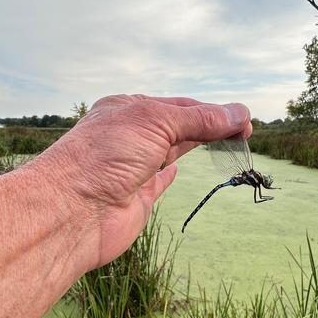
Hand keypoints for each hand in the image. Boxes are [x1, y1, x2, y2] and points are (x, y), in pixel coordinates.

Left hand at [33, 94, 250, 268]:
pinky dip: (169, 175)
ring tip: (228, 143)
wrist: (72, 211)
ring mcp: (132, 168)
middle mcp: (129, 136)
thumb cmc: (105, 156)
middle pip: (179, 127)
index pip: (180, 106)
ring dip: (197, 146)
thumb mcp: (156, 123)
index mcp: (128, 109)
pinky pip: (157, 182)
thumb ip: (199, 119)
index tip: (244, 121)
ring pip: (172, 152)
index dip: (214, 112)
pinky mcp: (136, 198)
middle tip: (245, 133)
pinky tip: (177, 168)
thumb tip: (239, 112)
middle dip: (211, 127)